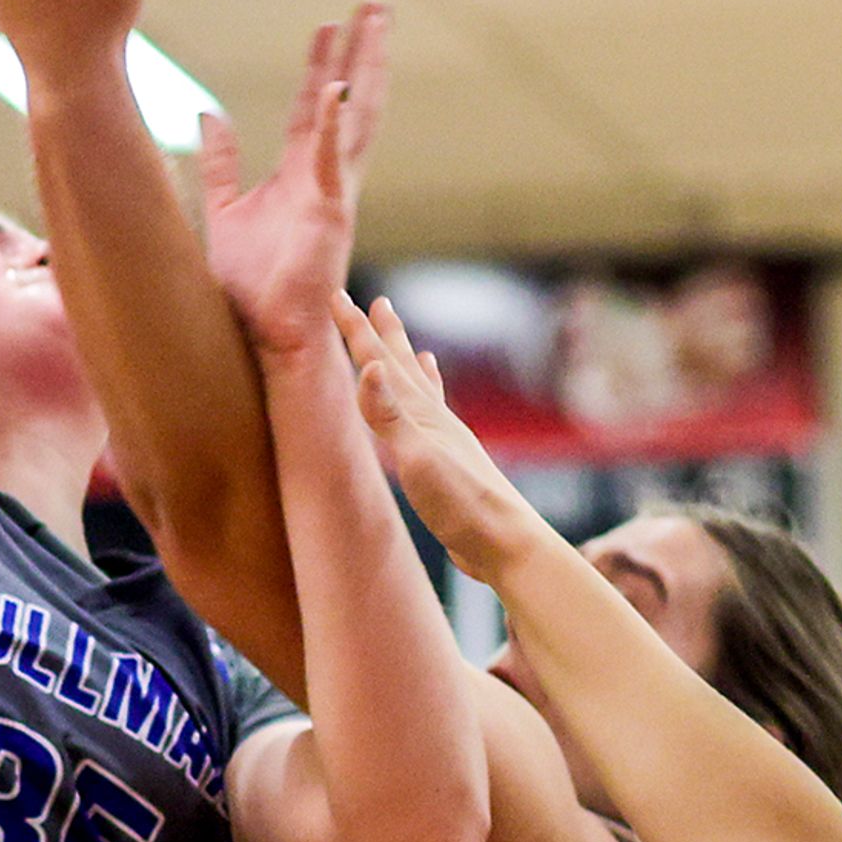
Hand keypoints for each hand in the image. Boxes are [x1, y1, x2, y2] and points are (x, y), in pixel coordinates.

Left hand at [201, 5, 389, 352]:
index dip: (323, 66)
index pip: (317, 110)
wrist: (268, 337)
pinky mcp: (329, 219)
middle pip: (350, 103)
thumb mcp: (224, 211)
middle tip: (374, 8)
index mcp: (301, 177)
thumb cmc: (252, 288)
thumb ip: (220, 164)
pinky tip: (340, 92)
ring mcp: (333, 197)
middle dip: (362, 54)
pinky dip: (337, 130)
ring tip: (374, 27)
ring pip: (356, 122)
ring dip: (365, 73)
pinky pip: (334, 166)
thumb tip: (208, 114)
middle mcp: (326, 180)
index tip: (328, 25)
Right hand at [334, 294, 546, 574]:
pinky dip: (432, 398)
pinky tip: (436, 397)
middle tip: (374, 302)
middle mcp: (434, 419)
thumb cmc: (461, 505)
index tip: (336, 297)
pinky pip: (435, 415)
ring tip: (406, 341)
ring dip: (407, 362)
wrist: (505, 544)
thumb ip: (390, 416)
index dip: (356, 331)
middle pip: (402, 367)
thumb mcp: (417, 459)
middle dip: (383, 335)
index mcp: (420, 416)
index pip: (379, 364)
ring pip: (419, 388)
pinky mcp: (450, 461)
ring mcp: (444, 439)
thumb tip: (367, 368)